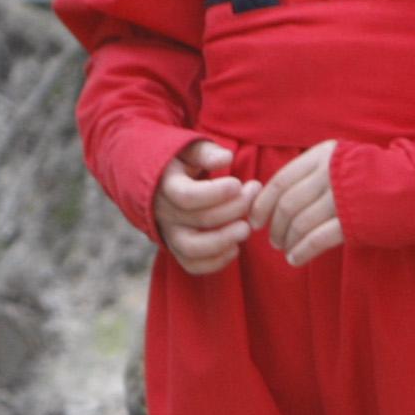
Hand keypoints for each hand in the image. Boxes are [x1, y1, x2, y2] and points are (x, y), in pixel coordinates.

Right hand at [153, 136, 257, 275]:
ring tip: (246, 228)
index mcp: (166, 186)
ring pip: (193, 249)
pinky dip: (216, 262)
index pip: (187, 196)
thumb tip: (226, 158)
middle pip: (199, 220)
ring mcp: (170, 234)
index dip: (216, 193)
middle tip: (253, 193)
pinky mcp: (179, 250)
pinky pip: (193, 265)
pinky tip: (235, 246)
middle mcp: (165, 213)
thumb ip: (206, 152)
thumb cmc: (182, 162)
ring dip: (224, 241)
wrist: (161, 183)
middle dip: (234, 209)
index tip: (237, 184)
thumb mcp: (189, 149)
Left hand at [259, 141, 345, 266]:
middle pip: (287, 205)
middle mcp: (328, 173)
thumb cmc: (375, 177)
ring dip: (288, 241)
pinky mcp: (353, 221)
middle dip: (275, 227)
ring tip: (287, 251)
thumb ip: (310, 174)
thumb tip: (272, 199)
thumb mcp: (340, 162)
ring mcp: (341, 197)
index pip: (280, 181)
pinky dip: (302, 251)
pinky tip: (297, 259)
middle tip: (274, 241)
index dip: (262, 204)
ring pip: (299, 224)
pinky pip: (316, 239)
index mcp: (322, 155)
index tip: (256, 221)